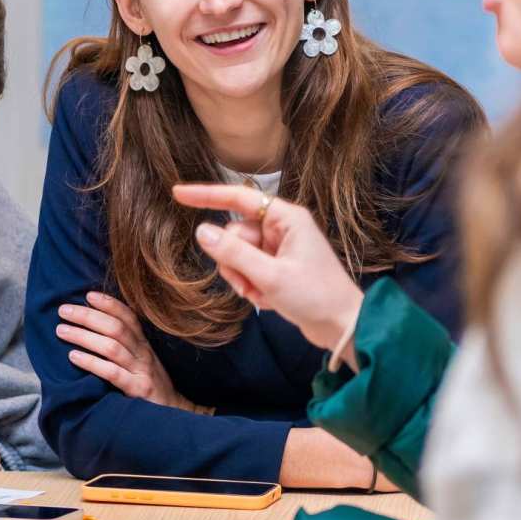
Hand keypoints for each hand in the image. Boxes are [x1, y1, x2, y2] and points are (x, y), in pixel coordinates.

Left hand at [57, 291, 192, 410]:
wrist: (174, 415)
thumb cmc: (150, 386)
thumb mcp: (142, 362)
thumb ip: (125, 347)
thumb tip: (94, 330)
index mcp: (144, 345)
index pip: (128, 317)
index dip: (109, 304)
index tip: (88, 295)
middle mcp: (144, 354)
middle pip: (116, 328)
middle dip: (89, 316)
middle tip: (64, 310)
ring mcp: (142, 371)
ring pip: (112, 347)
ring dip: (84, 336)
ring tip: (62, 330)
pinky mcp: (138, 391)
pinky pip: (112, 373)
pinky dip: (92, 363)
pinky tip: (73, 357)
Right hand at [173, 184, 363, 353]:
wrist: (343, 326)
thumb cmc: (315, 295)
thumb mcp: (270, 276)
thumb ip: (234, 253)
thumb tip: (201, 231)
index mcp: (285, 218)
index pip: (238, 198)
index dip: (206, 195)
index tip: (177, 193)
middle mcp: (281, 228)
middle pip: (235, 234)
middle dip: (234, 261)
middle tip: (248, 286)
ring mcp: (279, 248)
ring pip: (238, 254)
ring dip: (242, 278)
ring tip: (261, 295)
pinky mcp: (278, 266)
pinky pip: (249, 269)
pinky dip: (252, 286)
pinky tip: (269, 301)